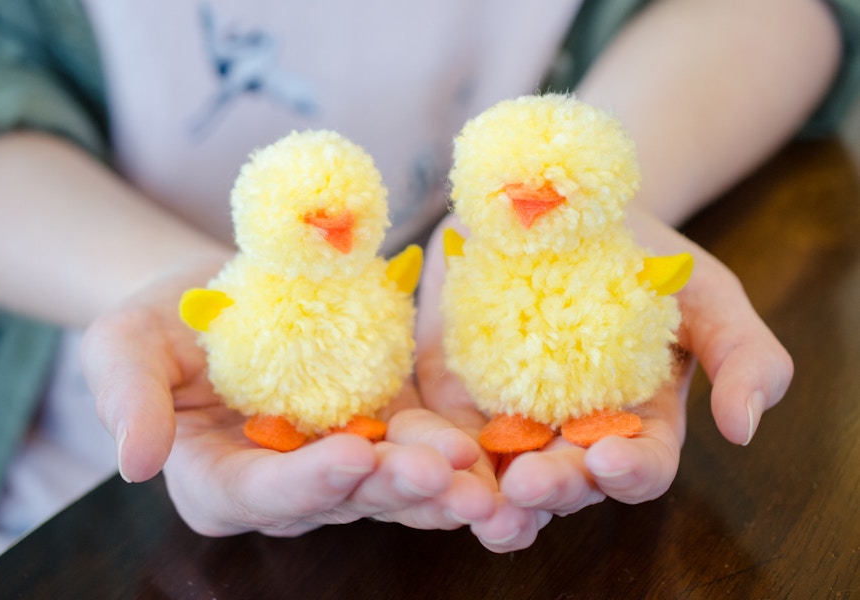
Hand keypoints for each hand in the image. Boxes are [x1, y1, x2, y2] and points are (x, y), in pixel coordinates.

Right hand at [82, 260, 494, 537]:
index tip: (351, 456)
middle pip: (339, 499)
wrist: (223, 291)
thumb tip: (134, 463)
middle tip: (444, 475)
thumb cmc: (163, 319)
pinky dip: (454, 452)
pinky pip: (419, 447)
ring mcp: (338, 461)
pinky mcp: (379, 428)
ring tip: (481, 472)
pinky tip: (493, 450)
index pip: (258, 494)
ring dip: (438, 483)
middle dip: (391, 488)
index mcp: (219, 479)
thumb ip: (127, 398)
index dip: (304, 483)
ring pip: (390, 484)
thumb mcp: (124, 344)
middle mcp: (285, 485)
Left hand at [414, 210, 792, 551]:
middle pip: (561, 481)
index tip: (615, 458)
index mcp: (635, 424)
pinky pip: (435, 431)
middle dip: (548, 488)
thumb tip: (747, 427)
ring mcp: (505, 418)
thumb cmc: (645, 255)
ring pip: (492, 473)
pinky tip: (409, 453)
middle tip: (529, 485)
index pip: (638, 466)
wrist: (567, 209)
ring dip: (479, 492)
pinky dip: (424, 448)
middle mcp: (568, 436)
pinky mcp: (450, 395)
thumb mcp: (704, 293)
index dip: (630, 470)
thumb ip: (743, 355)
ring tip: (469, 499)